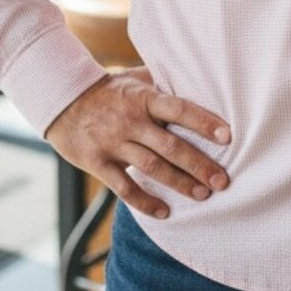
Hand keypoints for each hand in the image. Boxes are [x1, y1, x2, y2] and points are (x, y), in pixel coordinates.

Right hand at [43, 65, 232, 219]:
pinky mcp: (98, 163)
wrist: (63, 100)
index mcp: (144, 98)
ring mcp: (114, 143)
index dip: (203, 122)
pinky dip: (144, 202)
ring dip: (179, 184)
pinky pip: (124, 187)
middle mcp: (131, 121)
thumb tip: (199, 79)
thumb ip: (163, 82)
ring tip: (203, 195)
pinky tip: (165, 212)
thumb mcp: (136, 78)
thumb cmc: (110, 89)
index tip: (227, 136)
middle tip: (223, 180)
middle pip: (170, 146)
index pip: (179, 109)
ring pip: (151, 168)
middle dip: (199, 165)